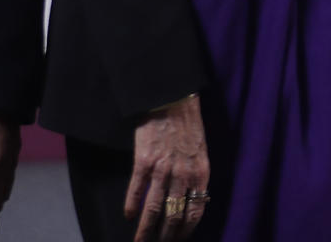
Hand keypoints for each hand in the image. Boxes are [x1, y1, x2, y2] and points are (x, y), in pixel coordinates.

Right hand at [126, 94, 209, 240]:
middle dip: (165, 237)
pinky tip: (128, 217)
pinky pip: (136, 191)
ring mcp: (162, 169)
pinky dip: (131, 207)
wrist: (173, 101)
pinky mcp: (143, 161)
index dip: (186, 231)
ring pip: (154, 209)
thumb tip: (191, 202)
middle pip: (174, 216)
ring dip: (145, 230)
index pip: (195, 212)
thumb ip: (196, 177)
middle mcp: (183, 174)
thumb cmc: (189, 127)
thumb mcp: (201, 153)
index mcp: (201, 173)